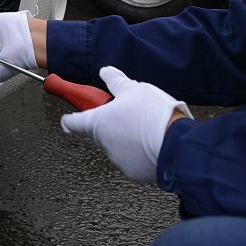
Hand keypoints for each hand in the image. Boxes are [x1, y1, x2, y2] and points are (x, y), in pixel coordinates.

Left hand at [59, 66, 191, 182]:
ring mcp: (118, 159)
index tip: (67, 118)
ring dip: (127, 137)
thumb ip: (115, 81)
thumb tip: (106, 72)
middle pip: (100, 132)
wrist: (178, 144)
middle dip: (111, 123)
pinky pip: (133, 159)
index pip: (72, 122)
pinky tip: (153, 141)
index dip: (70, 117)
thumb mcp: (134, 89)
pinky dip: (140, 152)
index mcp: (98, 122)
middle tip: (128, 113)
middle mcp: (104, 143)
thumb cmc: (155, 116)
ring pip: (118, 145)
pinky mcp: (134, 172)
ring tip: (146, 126)